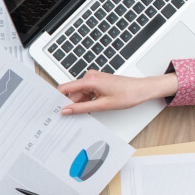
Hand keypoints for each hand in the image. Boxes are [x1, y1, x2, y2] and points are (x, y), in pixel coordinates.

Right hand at [58, 70, 177, 114]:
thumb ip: (82, 108)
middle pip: (73, 93)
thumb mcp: (102, 105)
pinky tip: (92, 109)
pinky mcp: (97, 83)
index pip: (65, 88)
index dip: (57, 98)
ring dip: (81, 104)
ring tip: (88, 113)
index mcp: (89, 80)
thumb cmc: (128, 94)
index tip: (52, 108)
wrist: (142, 89)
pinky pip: (87, 94)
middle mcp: (90, 77)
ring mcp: (94, 80)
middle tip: (69, 118)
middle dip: (71, 105)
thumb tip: (66, 110)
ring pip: (80, 95)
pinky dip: (87, 102)